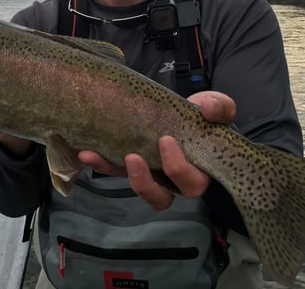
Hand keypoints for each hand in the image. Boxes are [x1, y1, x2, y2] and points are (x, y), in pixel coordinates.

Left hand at [78, 91, 235, 210]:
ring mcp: (150, 174)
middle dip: (146, 183)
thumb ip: (219, 107)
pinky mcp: (129, 166)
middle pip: (163, 198)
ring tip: (98, 154)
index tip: (165, 141)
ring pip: (136, 189)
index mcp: (198, 171)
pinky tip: (85, 151)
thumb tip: (207, 107)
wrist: (180, 111)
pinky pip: (113, 171)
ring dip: (117, 175)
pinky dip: (98, 162)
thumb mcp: (215, 107)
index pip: (192, 183)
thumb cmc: (202, 117)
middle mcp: (173, 180)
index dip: (179, 170)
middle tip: (133, 156)